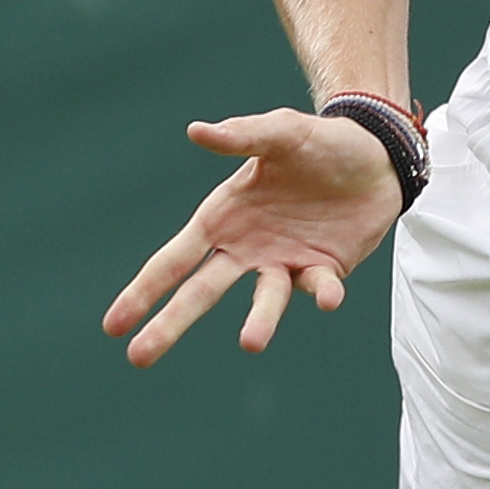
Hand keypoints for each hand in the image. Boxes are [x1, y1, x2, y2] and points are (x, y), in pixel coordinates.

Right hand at [105, 106, 406, 366]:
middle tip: (139, 357)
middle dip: (170, 324)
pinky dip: (323, 294)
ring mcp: (283, 263)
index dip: (144, 291)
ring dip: (259, 322)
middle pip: (200, 293)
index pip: (174, 260)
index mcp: (223, 217)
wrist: (376, 156)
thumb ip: (242, 135)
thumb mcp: (280, 132)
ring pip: (263, 301)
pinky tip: (328, 297)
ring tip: (250, 343)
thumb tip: (196, 131)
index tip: (113, 325)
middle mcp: (246, 248)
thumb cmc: (317, 142)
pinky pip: (319, 288)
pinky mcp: (324, 270)